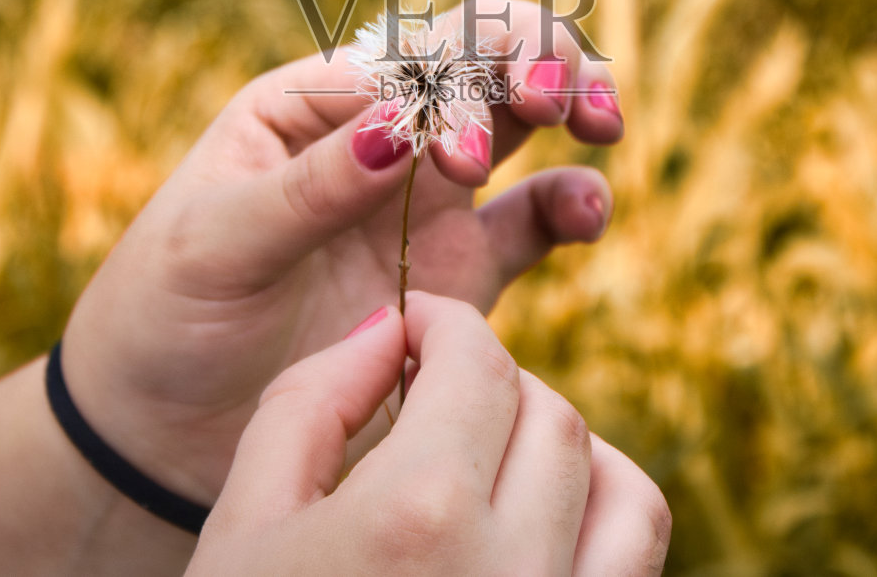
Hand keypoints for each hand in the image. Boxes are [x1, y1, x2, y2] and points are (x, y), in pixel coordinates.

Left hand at [61, 0, 624, 505]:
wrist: (163, 432)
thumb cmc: (163, 318)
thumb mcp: (215, 245)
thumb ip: (308, 189)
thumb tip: (396, 128)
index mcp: (311, 105)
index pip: (408, 57)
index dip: (455, 86)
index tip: (455, 163)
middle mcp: (377, 137)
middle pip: (479, 58)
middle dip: (536, 54)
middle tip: (561, 99)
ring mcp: (424, 202)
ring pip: (522, 122)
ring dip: (573, 102)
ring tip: (600, 125)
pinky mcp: (459, 274)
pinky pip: (535, 222)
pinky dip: (573, 204)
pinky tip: (589, 214)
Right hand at [190, 293, 670, 575]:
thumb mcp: (242, 526)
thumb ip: (309, 404)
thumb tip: (387, 327)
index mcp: (417, 519)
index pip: (478, 364)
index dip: (448, 325)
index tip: (420, 324)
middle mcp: (512, 573)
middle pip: (552, 415)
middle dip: (497, 382)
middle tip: (437, 390)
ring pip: (623, 490)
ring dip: (569, 448)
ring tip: (498, 449)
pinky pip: (635, 570)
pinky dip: (608, 520)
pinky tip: (537, 523)